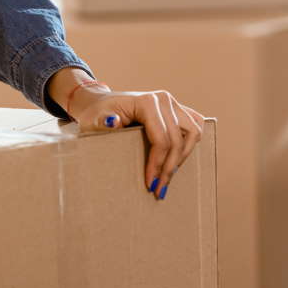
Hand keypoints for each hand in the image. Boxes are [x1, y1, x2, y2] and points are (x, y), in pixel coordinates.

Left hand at [48, 68, 205, 199]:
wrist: (100, 103)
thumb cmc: (96, 114)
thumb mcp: (93, 120)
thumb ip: (101, 122)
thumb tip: (113, 121)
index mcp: (147, 101)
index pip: (161, 138)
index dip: (157, 163)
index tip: (150, 183)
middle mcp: (164, 99)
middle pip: (178, 139)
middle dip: (170, 167)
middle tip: (159, 188)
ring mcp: (173, 103)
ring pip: (193, 133)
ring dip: (183, 157)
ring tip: (168, 177)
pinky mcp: (178, 109)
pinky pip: (195, 127)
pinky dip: (189, 145)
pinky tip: (177, 161)